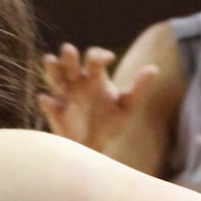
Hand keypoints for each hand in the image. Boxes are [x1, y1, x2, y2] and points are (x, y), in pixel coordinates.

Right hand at [39, 43, 156, 151]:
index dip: (99, 55)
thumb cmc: (111, 124)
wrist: (97, 150)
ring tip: (51, 60)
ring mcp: (64, 96)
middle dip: (69, 56)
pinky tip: (47, 100)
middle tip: (69, 50)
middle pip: (70, 63)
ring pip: (54, 77)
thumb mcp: (128, 106)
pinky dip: (46, 102)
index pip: (94, 58)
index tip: (109, 59)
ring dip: (52, 68)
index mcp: (94, 77)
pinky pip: (48, 104)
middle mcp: (77, 82)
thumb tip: (154, 68)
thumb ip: (139, 87)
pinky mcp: (55, 112)